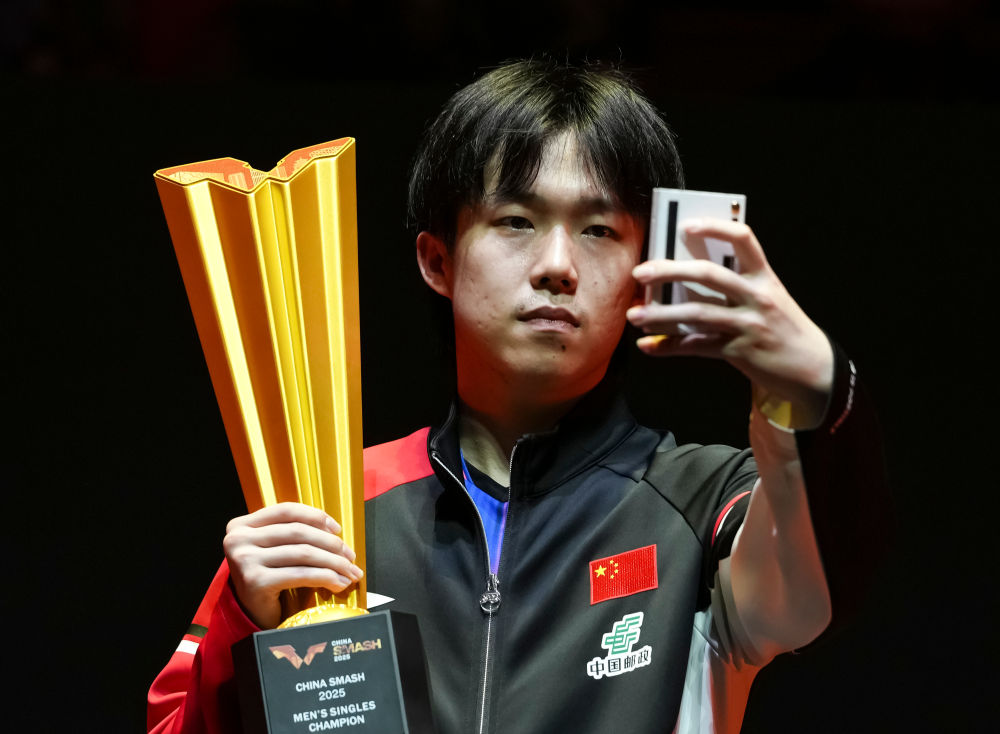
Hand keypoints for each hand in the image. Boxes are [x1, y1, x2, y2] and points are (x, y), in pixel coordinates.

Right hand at [223, 502, 363, 628]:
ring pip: (303, 553)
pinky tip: (338, 583)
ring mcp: (245, 560)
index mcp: (241, 525)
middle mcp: (238, 540)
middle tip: (350, 556)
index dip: (315, 516)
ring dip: (334, 562)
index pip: (286, 511)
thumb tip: (333, 530)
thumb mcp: (271, 548)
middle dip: (331, 544)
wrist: (248, 613)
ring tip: (349, 571)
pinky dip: (325, 577)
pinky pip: (301, 574)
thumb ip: (291, 534)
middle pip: (298, 532)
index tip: (337, 529)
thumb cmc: (265, 578)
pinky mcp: (256, 581)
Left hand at [627, 218, 833, 426]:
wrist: (812, 367)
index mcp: (764, 276)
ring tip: (634, 316)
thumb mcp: (766, 299)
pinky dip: (669, 346)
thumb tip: (680, 281)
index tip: (686, 225)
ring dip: (661, 315)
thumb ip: (733, 287)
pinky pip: (697, 346)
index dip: (715, 227)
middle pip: (708, 274)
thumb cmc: (780, 327)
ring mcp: (749, 324)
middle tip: (640, 273)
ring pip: (697, 313)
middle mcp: (757, 296)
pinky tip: (648, 346)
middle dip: (669, 271)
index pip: (743, 239)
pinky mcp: (740, 351)